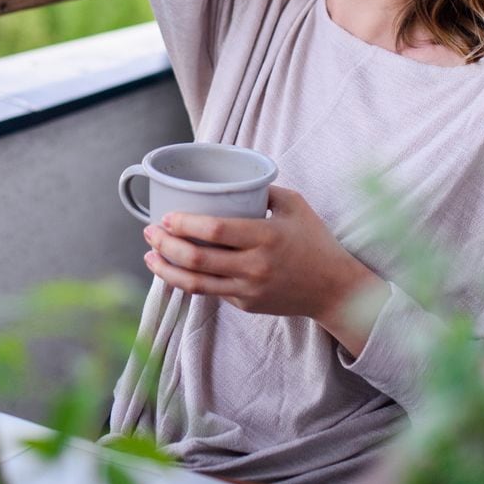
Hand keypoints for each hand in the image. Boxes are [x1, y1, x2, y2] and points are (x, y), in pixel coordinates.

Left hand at [142, 185, 390, 355]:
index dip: (184, 225)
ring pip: (196, 284)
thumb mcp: (295, 205)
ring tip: (150, 256)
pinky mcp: (245, 304)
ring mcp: (248, 289)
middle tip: (150, 232)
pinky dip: (187, 281)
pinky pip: (210, 292)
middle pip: (197, 260)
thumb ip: (263, 190)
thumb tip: (232, 179)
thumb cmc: (315, 240)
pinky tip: (174, 269)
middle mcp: (254, 267)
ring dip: (167, 269)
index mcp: (266, 237)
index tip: (166, 217)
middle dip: (165, 245)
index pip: (215, 231)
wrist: (333, 288)